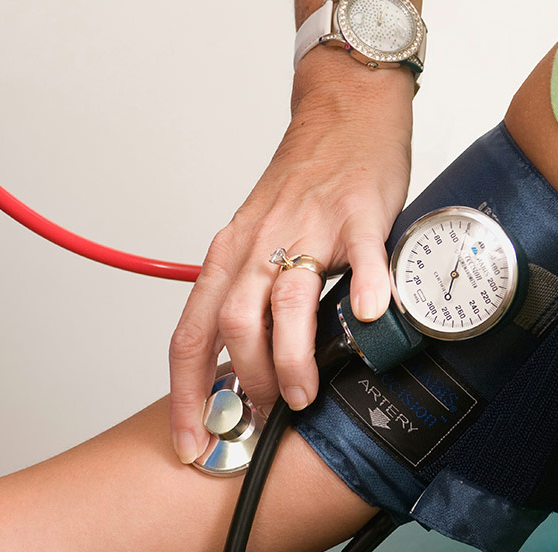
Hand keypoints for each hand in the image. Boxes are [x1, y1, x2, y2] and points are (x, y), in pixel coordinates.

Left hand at [168, 49, 415, 463]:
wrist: (341, 115)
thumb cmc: (301, 183)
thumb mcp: (256, 240)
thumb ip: (250, 298)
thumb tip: (248, 369)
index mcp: (229, 255)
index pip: (192, 334)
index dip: (186, 394)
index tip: (192, 441)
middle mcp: (259, 243)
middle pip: (235, 323)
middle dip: (247, 381)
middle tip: (268, 413)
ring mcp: (309, 227)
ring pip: (288, 299)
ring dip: (292, 356)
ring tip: (305, 393)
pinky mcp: (357, 213)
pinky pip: (359, 254)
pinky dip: (364, 288)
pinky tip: (371, 316)